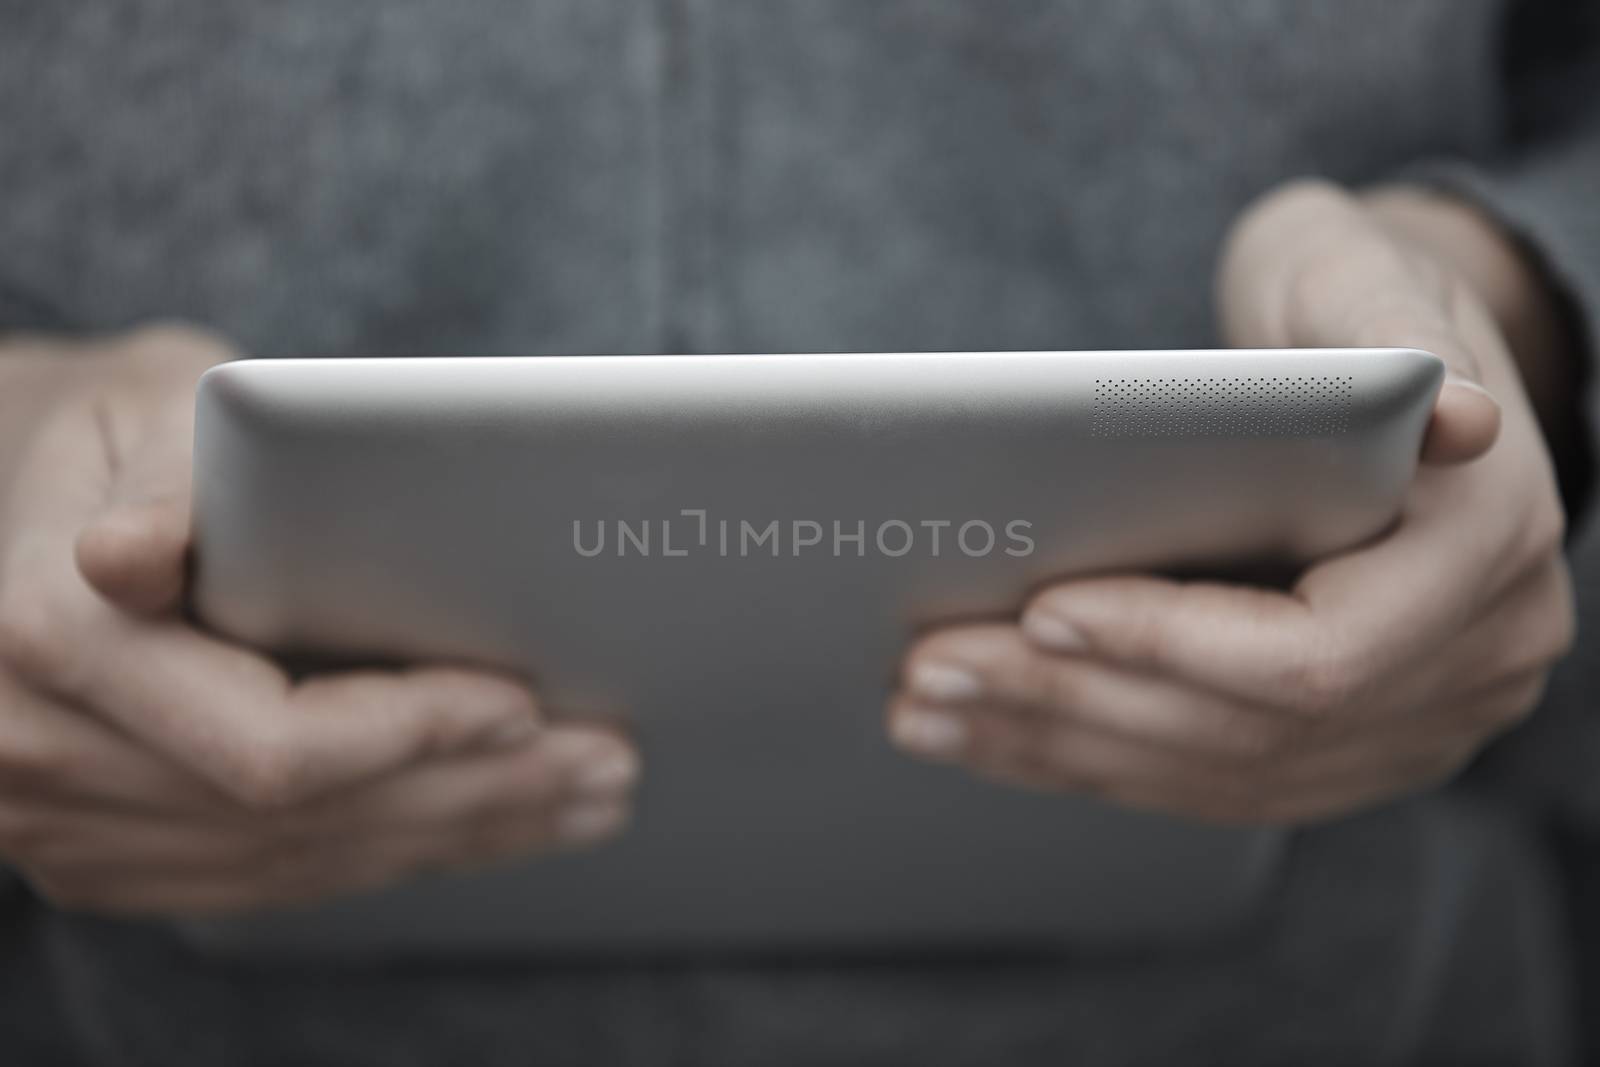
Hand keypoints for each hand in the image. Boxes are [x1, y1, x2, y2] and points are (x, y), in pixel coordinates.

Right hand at [0, 324, 639, 915]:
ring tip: (577, 797)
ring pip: (300, 862)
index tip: (523, 704)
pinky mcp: (104, 851)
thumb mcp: (149, 406)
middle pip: (306, 821)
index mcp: (49, 639)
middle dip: (474, 795)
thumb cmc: (121, 431)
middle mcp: (38, 755)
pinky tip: (482, 823)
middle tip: (604, 766)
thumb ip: (164, 482)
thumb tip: (129, 554)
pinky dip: (390, 849)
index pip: (271, 744)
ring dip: (455, 834)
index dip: (411, 734)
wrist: (30, 495)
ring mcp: (63, 824)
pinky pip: (268, 876)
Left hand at [885, 180, 1574, 824]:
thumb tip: (1455, 417)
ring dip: (1055, 745)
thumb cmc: (1352, 300)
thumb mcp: (1363, 277)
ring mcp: (1416, 717)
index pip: (1316, 653)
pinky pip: (1210, 776)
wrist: (1379, 363)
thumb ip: (1382, 338)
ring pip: (1213, 772)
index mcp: (1487, 544)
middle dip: (1070, 703)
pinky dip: (1089, 757)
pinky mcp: (1349, 745)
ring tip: (928, 711)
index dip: (1170, 645)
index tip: (1041, 608)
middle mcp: (1473, 654)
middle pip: (1243, 731)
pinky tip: (992, 734)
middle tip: (930, 669)